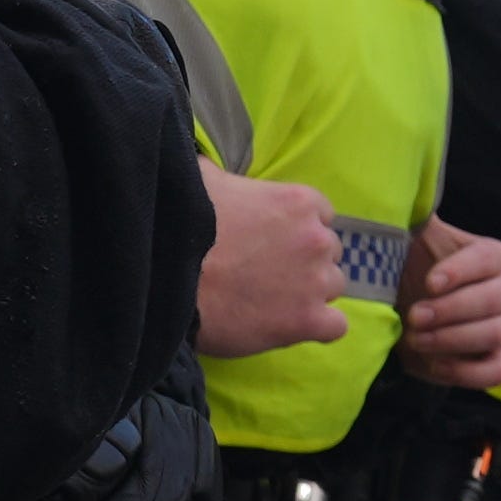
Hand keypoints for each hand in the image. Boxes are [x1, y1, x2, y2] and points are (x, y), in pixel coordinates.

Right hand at [198, 167, 345, 361]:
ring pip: (332, 288)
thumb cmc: (180, 224)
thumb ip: (227, 176)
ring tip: (272, 302)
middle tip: (267, 273)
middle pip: (328, 252)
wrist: (165, 278)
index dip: (296, 230)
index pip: (320, 215)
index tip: (272, 242)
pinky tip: (290, 327)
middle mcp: (316, 239)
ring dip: (310, 293)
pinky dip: (318, 327)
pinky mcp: (307, 320)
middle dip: (303, 261)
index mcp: (298, 202)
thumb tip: (217, 173)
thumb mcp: (204, 178)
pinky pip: (335, 327)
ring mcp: (315, 281)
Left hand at [394, 221, 500, 389]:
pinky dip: (464, 371)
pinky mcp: (495, 361)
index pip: (490, 260)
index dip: (462, 271)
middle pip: (496, 300)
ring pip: (496, 334)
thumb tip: (410, 203)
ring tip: (415, 337)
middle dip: (452, 310)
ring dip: (453, 339)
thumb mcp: (410, 240)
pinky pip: (495, 372)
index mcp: (493, 257)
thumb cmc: (408, 270)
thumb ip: (414, 219)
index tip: (429, 282)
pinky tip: (432, 361)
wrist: (402, 308)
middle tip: (415, 316)